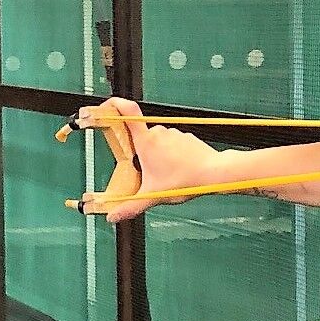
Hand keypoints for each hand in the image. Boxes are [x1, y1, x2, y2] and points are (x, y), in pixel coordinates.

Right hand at [78, 97, 223, 222]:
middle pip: (140, 137)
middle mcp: (159, 132)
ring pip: (157, 142)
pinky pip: (172, 144)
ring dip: (156, 155)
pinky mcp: (185, 137)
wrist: (214, 173)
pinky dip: (171, 155)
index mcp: (146, 142)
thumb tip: (113, 216)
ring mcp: (173, 133)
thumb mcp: (153, 196)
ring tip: (166, 174)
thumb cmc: (186, 180)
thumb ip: (130, 207)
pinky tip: (178, 169)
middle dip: (140, 154)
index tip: (105, 106)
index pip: (126, 112)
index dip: (114, 104)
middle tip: (147, 172)